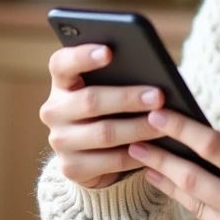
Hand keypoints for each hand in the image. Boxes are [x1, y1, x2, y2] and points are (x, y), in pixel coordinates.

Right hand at [40, 44, 170, 189]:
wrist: (95, 155)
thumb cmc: (113, 109)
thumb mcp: (113, 90)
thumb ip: (123, 77)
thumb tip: (156, 75)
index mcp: (62, 82)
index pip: (62, 63)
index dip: (83, 56)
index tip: (109, 51)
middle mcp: (54, 110)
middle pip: (90, 101)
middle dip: (128, 98)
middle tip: (159, 96)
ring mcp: (60, 141)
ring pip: (104, 133)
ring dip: (138, 128)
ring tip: (165, 123)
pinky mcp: (71, 167)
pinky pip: (110, 161)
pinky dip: (137, 154)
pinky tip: (158, 148)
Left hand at [129, 113, 219, 219]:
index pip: (214, 148)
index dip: (183, 130)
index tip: (159, 116)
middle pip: (193, 177)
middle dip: (160, 157)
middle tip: (136, 140)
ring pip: (194, 203)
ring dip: (167, 182)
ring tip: (148, 164)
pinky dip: (194, 203)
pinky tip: (179, 188)